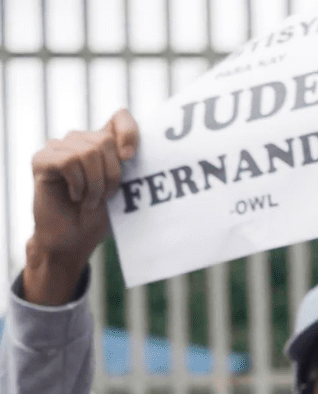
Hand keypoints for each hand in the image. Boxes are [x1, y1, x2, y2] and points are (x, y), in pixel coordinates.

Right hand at [25, 108, 137, 304]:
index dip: (129, 131)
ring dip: (96, 183)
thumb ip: (133, 165)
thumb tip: (163, 147)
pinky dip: (79, 184)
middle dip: (113, 174)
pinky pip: (68, 161)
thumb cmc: (102, 216)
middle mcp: (80, 140)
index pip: (121, 117)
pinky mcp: (42, 159)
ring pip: (88, 151)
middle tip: (107, 196)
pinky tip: (75, 197)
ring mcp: (58, 147)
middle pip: (105, 140)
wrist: (75, 239)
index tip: (131, 158)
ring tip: (91, 200)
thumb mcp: (126, 188)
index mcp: (103, 143)